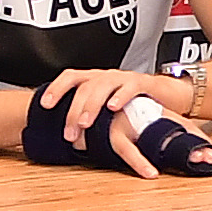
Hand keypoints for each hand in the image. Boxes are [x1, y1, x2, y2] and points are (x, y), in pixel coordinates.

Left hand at [32, 66, 185, 176]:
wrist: (167, 95)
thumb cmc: (133, 104)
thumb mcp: (106, 108)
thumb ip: (89, 115)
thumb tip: (67, 134)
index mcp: (94, 80)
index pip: (70, 77)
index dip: (56, 88)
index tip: (44, 105)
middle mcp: (106, 76)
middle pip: (84, 87)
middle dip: (74, 111)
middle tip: (70, 134)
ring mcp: (124, 78)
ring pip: (103, 86)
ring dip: (92, 105)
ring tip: (86, 124)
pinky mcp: (143, 83)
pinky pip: (129, 87)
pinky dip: (120, 96)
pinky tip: (113, 108)